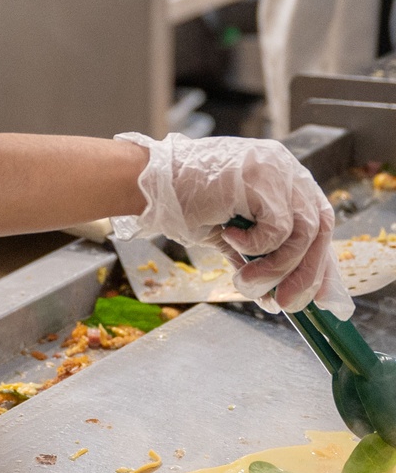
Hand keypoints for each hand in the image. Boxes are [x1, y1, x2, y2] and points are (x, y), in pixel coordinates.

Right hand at [112, 132, 352, 318]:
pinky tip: (228, 238)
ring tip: (245, 283)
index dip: (321, 262)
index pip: (318, 220)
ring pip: (302, 233)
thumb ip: (260, 255)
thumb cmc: (185, 203)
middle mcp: (286, 168)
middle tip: (284, 304)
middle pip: (319, 228)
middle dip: (305, 274)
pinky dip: (256, 246)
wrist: (151, 183)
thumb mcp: (233, 233)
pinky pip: (278, 229)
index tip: (318, 298)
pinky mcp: (261, 177)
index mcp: (283, 177)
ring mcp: (276, 169)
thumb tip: (279, 295)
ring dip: (276, 269)